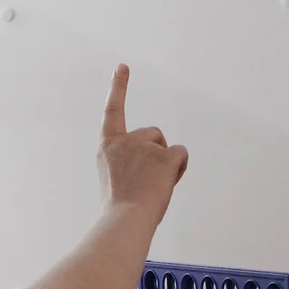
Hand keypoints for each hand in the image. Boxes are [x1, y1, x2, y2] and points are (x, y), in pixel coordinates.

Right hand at [98, 64, 187, 222]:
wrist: (124, 222)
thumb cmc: (120, 210)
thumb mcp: (117, 181)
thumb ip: (132, 164)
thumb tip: (163, 159)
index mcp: (107, 146)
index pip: (112, 110)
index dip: (118, 87)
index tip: (123, 67)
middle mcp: (124, 140)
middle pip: (153, 135)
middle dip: (155, 154)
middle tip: (144, 183)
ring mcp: (144, 146)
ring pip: (166, 148)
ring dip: (166, 165)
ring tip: (152, 188)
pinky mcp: (164, 156)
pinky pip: (181, 154)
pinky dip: (179, 168)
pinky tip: (167, 183)